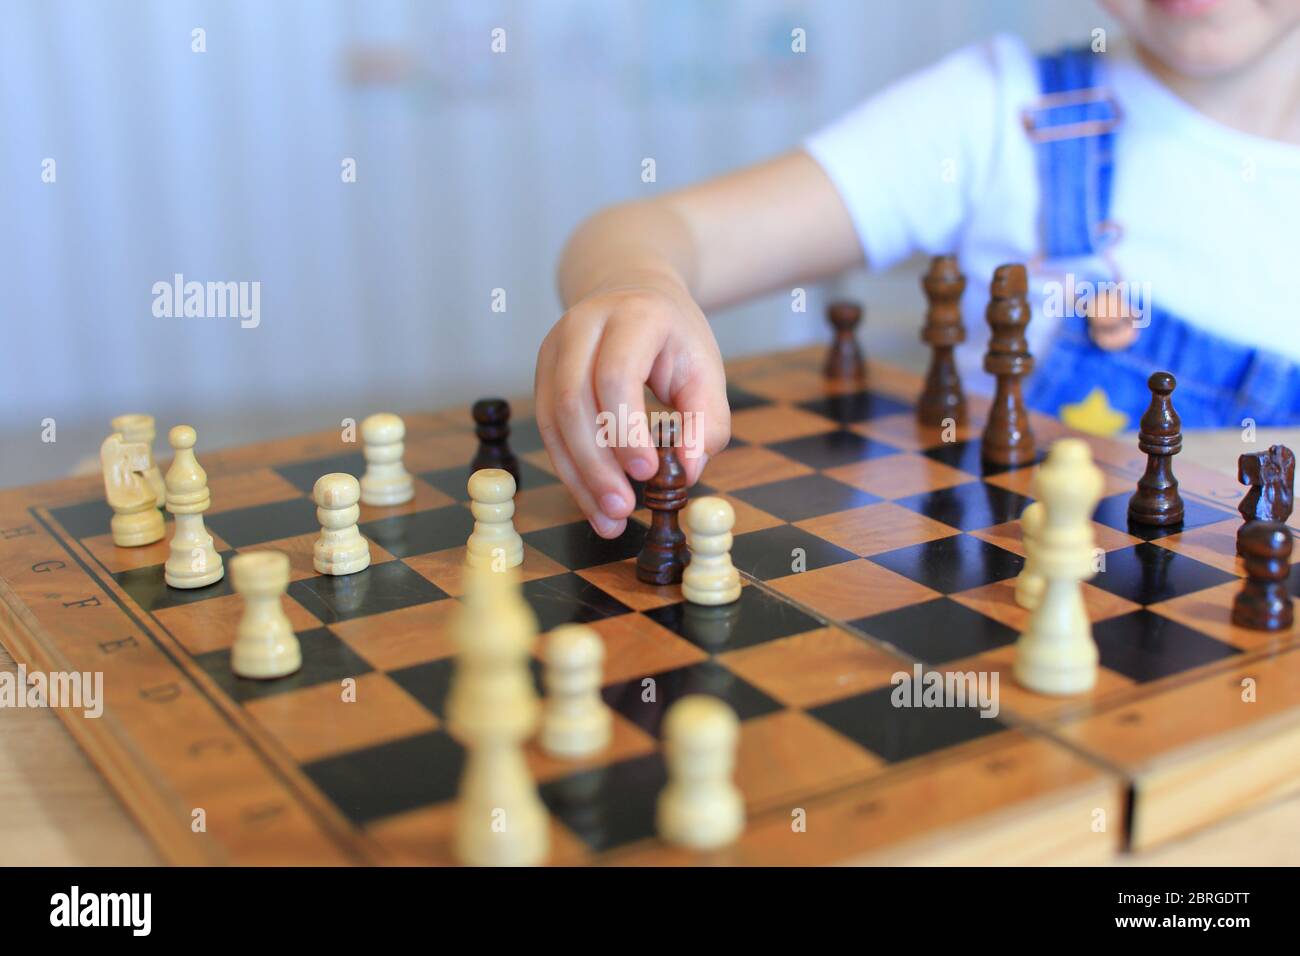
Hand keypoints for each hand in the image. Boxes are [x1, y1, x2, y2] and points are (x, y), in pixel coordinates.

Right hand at [534, 274, 730, 537]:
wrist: (633, 294)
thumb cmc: (674, 338)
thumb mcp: (706, 370)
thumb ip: (706, 421)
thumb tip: (688, 473)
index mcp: (632, 316)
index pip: (615, 374)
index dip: (626, 428)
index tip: (647, 472)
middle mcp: (582, 326)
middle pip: (573, 399)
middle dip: (597, 463)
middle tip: (623, 508)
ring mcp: (554, 349)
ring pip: (553, 420)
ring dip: (579, 476)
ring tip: (610, 519)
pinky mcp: (542, 375)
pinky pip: (549, 430)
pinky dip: (571, 472)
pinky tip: (593, 502)